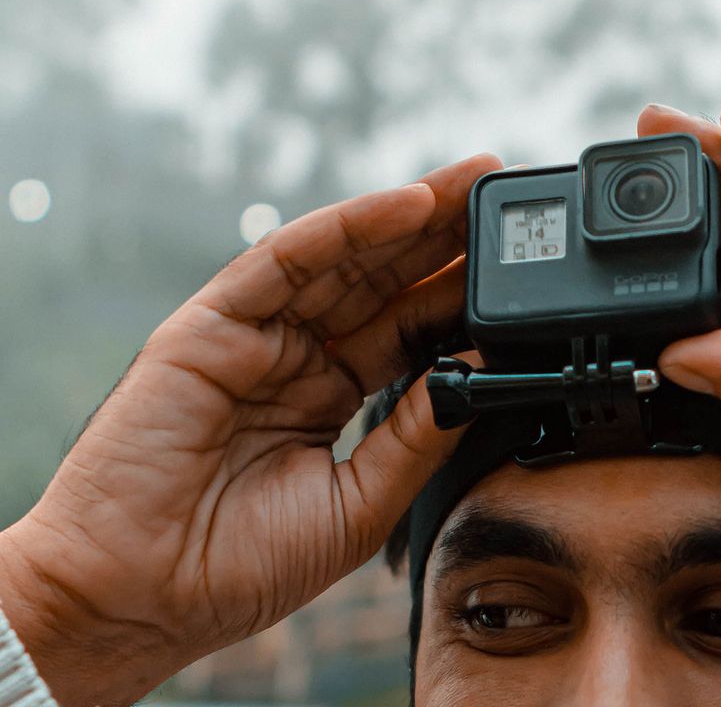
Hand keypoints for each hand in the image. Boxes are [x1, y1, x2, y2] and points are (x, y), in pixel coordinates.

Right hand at [0, 153, 500, 704]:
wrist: (140, 599)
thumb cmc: (239, 568)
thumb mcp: (359, 503)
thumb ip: (414, 438)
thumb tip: (475, 376)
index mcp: (330, 398)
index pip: (408, 332)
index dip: (460, 297)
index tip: (517, 271)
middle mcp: (296, 357)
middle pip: (383, 284)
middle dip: (444, 238)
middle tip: (503, 198)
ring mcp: (254, 337)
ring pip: (343, 260)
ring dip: (409, 217)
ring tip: (471, 184)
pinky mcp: (210, 325)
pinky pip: (286, 262)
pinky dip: (346, 228)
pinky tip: (407, 205)